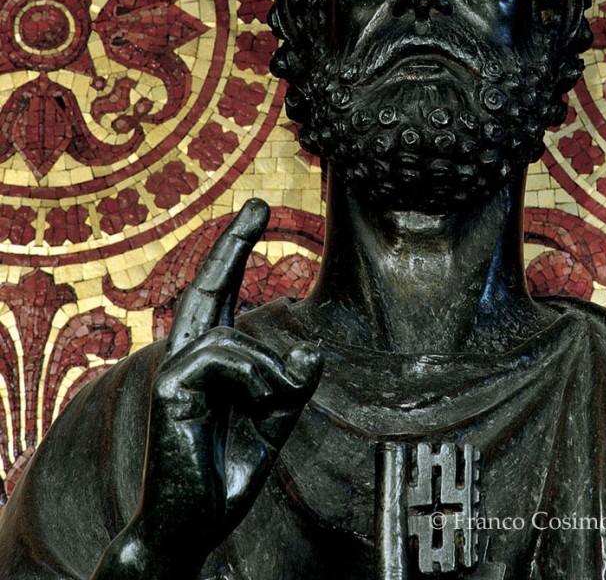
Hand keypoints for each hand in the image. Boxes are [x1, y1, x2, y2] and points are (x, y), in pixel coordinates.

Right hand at [92, 198, 321, 579]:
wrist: (191, 527)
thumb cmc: (227, 472)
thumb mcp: (274, 423)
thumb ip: (292, 386)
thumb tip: (312, 351)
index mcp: (211, 360)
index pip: (220, 294)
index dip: (235, 250)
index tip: (257, 210)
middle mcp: (187, 356)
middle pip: (206, 286)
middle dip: (232, 243)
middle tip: (259, 201)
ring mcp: (173, 371)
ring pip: (231, 336)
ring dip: (268, 371)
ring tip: (276, 406)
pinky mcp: (170, 388)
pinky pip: (222, 357)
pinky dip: (255, 377)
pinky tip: (260, 405)